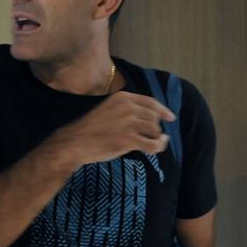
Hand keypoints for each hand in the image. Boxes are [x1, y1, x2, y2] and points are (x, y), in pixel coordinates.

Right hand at [49, 92, 173, 166]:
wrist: (76, 142)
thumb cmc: (91, 128)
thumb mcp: (109, 109)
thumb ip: (127, 110)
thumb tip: (150, 119)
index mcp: (123, 98)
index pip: (150, 102)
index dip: (163, 110)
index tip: (171, 117)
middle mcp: (128, 107)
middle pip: (154, 117)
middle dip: (155, 128)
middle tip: (150, 137)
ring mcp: (129, 123)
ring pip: (155, 130)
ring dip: (156, 138)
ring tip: (150, 143)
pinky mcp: (129, 139)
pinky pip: (154, 144)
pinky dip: (159, 147)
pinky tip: (156, 148)